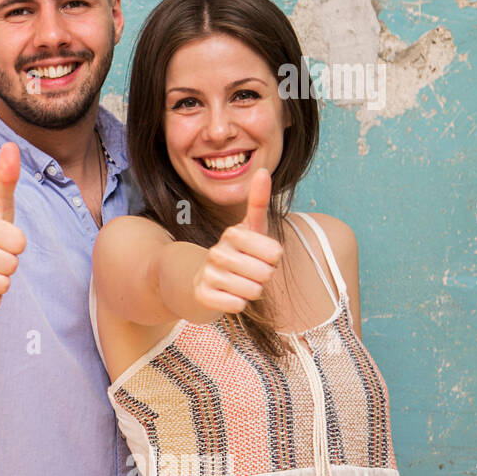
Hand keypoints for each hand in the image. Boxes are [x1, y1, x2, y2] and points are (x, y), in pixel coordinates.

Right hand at [191, 169, 282, 313]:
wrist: (202, 281)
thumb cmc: (237, 255)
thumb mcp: (251, 228)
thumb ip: (258, 201)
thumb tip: (262, 170)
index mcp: (233, 234)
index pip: (274, 253)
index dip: (273, 259)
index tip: (261, 255)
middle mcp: (216, 252)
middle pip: (265, 274)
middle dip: (263, 277)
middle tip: (250, 272)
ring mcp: (208, 274)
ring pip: (252, 291)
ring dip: (251, 292)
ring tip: (240, 283)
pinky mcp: (202, 295)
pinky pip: (237, 305)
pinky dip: (238, 304)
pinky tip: (228, 295)